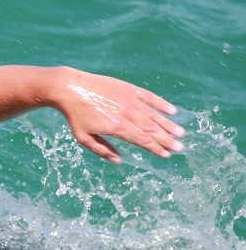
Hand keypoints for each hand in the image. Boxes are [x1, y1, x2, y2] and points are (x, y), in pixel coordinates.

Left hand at [51, 68, 184, 163]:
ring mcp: (129, 100)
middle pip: (152, 129)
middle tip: (180, 148)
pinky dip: (161, 104)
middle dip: (167, 139)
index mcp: (116, 127)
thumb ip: (102, 150)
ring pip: (153, 114)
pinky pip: (149, 97)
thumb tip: (119, 161)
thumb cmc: (75, 115)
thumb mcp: (83, 137)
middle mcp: (127, 113)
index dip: (155, 148)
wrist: (70, 88)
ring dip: (168, 124)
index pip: (142, 140)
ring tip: (180, 133)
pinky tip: (172, 111)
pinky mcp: (129, 89)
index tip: (165, 155)